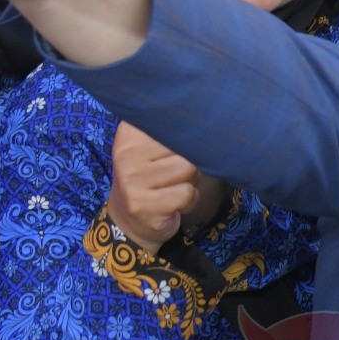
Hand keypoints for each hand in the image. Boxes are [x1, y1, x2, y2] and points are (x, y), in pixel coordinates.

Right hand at [106, 122, 201, 249]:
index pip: (174, 121)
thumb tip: (211, 120)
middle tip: (172, 173)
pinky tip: (174, 204)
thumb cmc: (152, 175)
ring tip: (173, 187)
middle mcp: (127, 153)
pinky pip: (187, 194)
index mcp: (130, 132)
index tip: (180, 146)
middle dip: (190, 160)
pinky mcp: (143, 205)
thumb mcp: (153, 145)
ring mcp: (132, 181)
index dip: (188, 134)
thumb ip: (175, 128)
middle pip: (186, 144)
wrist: (129, 219)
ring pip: (189, 168)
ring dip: (191, 181)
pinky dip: (189, 201)